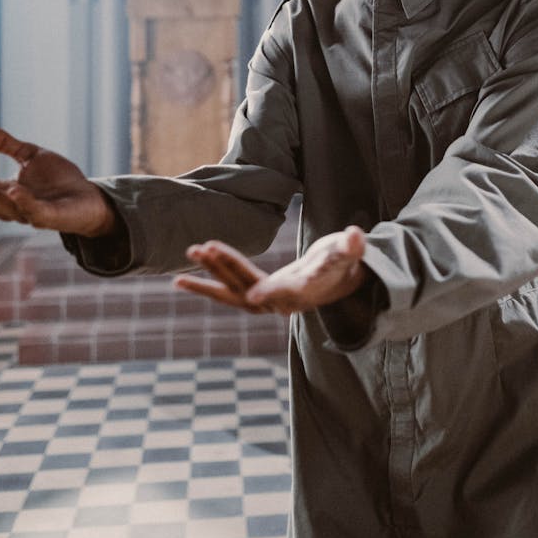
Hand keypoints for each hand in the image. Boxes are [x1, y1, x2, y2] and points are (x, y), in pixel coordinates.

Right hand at [0, 121, 115, 237]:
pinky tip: (15, 191)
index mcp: (4, 193)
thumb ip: (4, 143)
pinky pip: (36, 212)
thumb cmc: (58, 180)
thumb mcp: (29, 155)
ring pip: (5, 206)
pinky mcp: (52, 217)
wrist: (90, 199)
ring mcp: (31, 213)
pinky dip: (25, 203)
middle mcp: (12, 206)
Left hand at [175, 225, 366, 314]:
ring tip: (190, 253)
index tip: (253, 293)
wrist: (335, 283)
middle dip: (227, 268)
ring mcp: (264, 301)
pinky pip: (226, 293)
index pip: (285, 293)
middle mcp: (279, 301)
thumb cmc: (342, 264)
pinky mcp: (255, 295)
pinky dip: (205, 286)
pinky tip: (180, 279)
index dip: (271, 292)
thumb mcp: (348, 254)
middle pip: (250, 286)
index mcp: (302, 292)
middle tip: (205, 248)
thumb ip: (351, 247)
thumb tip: (356, 235)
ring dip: (210, 275)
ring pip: (233, 290)